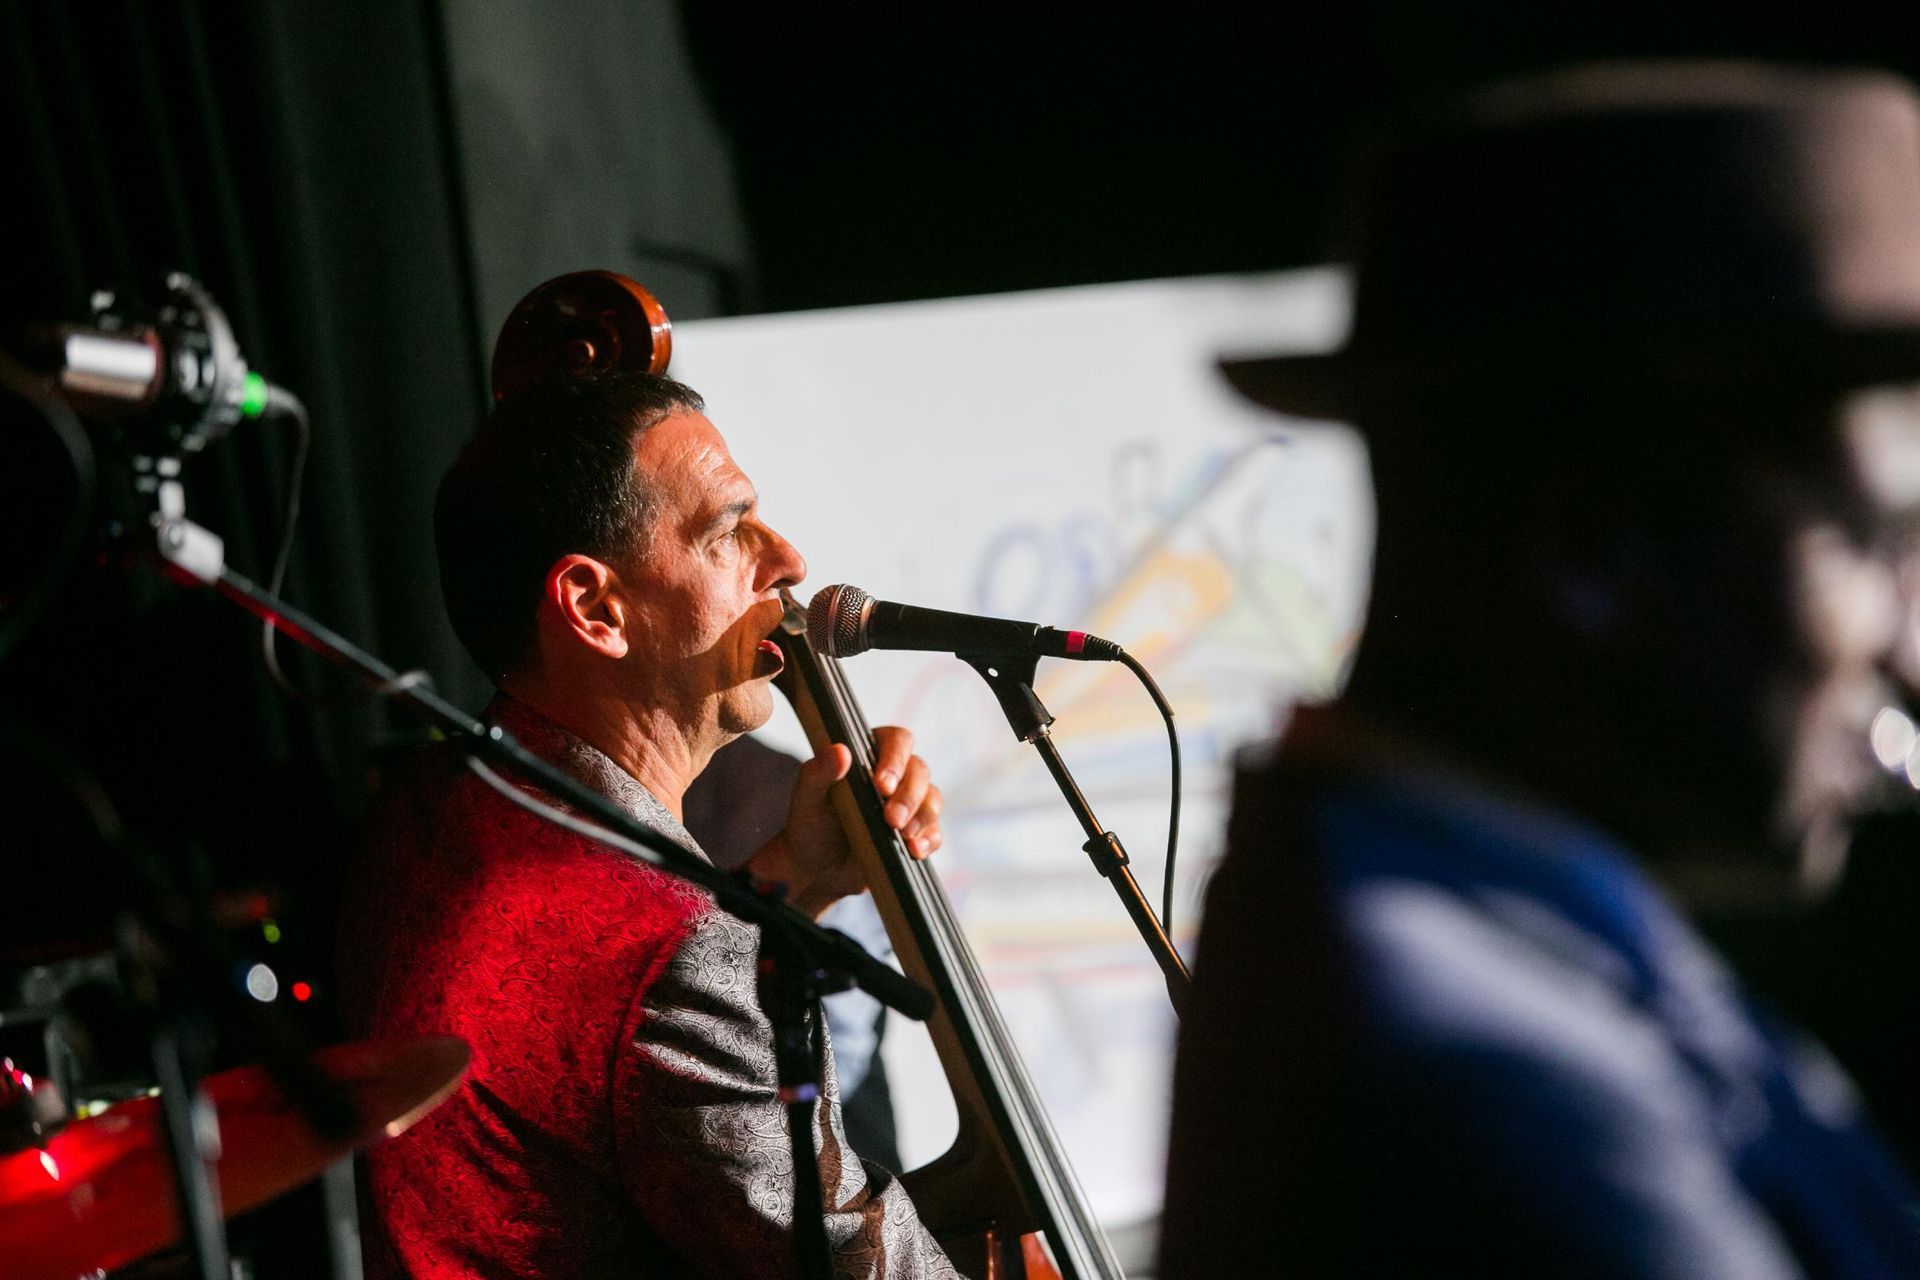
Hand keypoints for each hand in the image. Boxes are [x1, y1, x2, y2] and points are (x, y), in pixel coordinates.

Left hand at [744, 727, 942, 917]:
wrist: (818, 869)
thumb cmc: (811, 825)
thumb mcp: (806, 799)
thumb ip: (818, 772)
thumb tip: (841, 751)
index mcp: (869, 754)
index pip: (896, 741)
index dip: (895, 759)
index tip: (882, 785)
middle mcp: (895, 774)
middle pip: (919, 771)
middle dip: (908, 796)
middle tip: (891, 820)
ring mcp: (909, 804)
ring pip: (932, 799)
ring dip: (921, 817)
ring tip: (903, 837)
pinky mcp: (917, 832)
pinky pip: (934, 832)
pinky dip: (928, 840)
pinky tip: (915, 850)